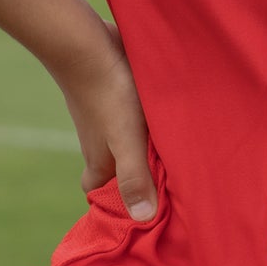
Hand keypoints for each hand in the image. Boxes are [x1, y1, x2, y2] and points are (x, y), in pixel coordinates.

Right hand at [54, 14, 155, 221]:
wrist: (88, 44)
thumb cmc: (109, 94)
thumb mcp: (126, 139)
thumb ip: (135, 177)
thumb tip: (144, 220)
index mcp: (99, 160)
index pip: (97, 191)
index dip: (113, 201)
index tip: (139, 208)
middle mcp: (99, 140)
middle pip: (114, 166)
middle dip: (137, 174)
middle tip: (169, 180)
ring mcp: (106, 116)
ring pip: (124, 139)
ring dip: (146, 145)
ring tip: (178, 149)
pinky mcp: (116, 93)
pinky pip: (131, 114)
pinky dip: (147, 120)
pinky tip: (169, 114)